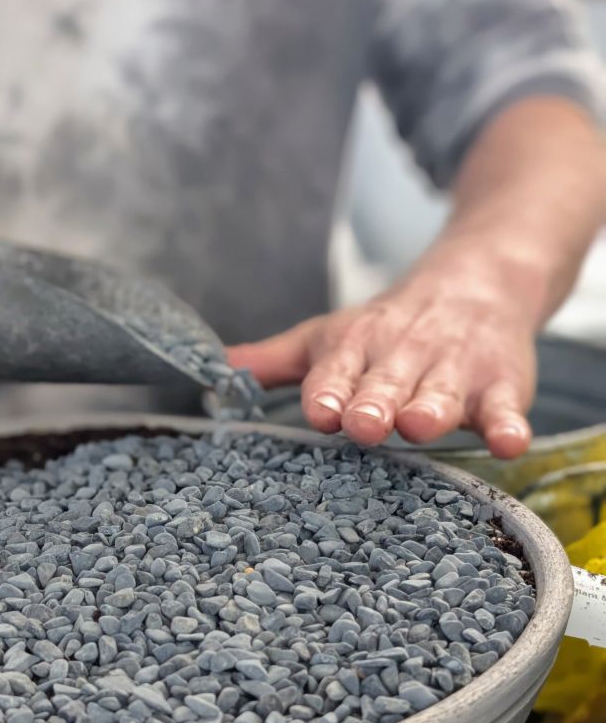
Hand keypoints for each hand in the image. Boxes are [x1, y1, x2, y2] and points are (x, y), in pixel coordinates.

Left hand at [229, 241, 538, 458]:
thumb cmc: (389, 328)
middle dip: (375, 402)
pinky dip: (509, 423)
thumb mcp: (328, 337)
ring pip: (442, 393)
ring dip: (432, 407)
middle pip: (387, 384)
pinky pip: (506, 408)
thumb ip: (275, 362)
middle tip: (364, 423)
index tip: (320, 410)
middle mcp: (403, 357)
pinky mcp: (501, 385)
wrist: (475, 281)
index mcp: (357, 346)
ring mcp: (454, 371)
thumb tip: (212, 371)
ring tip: (420, 424)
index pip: (336, 370)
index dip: (328, 391)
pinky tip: (509, 441)